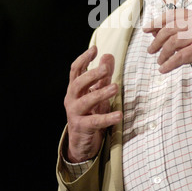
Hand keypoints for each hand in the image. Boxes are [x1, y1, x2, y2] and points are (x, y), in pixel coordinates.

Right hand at [64, 45, 121, 162]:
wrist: (81, 141)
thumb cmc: (90, 112)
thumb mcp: (97, 92)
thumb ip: (103, 75)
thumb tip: (108, 55)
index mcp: (75, 88)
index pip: (76, 70)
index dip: (84, 58)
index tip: (95, 49)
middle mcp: (72, 99)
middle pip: (78, 83)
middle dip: (91, 74)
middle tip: (105, 68)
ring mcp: (75, 113)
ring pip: (86, 101)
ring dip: (101, 93)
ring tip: (115, 88)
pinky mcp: (82, 127)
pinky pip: (95, 121)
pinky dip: (107, 118)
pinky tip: (119, 115)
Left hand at [143, 10, 191, 86]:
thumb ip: (180, 32)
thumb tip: (155, 32)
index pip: (173, 15)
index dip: (158, 22)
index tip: (147, 29)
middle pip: (170, 29)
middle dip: (157, 40)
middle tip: (150, 50)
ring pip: (173, 43)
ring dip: (162, 54)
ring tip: (159, 61)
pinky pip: (178, 57)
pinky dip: (168, 64)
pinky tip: (163, 69)